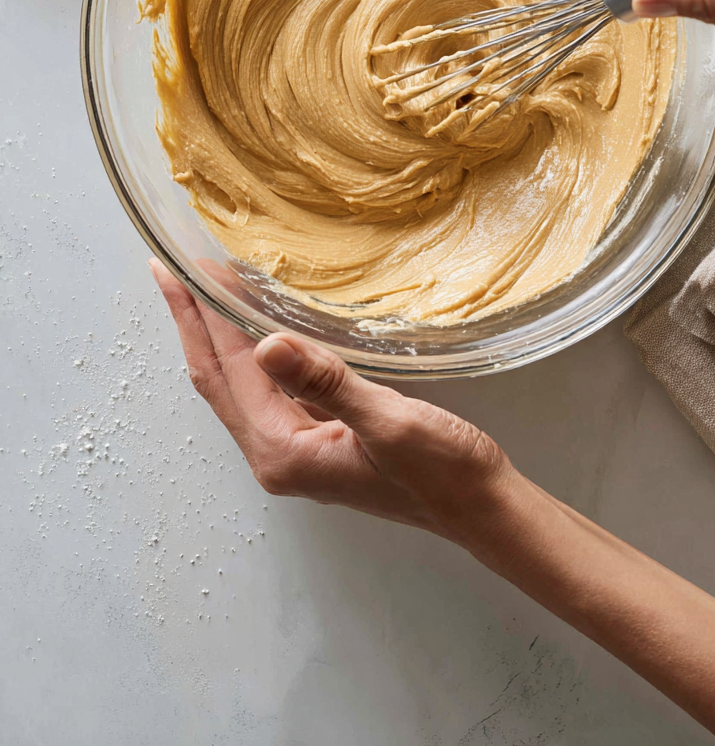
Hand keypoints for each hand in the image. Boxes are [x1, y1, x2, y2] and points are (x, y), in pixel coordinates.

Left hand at [150, 259, 512, 544]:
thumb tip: (266, 344)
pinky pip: (268, 387)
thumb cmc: (441, 470)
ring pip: (239, 383)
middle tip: (173, 268)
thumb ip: (326, 383)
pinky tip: (257, 322)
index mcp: (282, 451)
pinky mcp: (315, 438)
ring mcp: (294, 448)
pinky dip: (252, 349)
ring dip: (220, 334)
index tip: (185, 269)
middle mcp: (276, 454)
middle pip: (218, 379)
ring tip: (204, 286)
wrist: (481, 506)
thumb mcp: (388, 421)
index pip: (226, 373)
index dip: (205, 318)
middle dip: (194, 323)